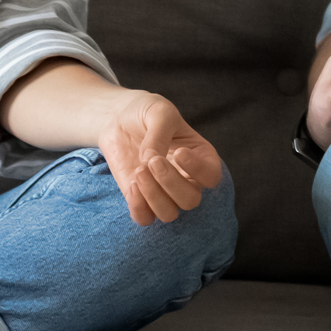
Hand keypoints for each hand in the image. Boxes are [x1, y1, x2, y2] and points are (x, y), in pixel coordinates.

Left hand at [97, 92, 225, 226]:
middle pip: (190, 200)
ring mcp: (163, 192)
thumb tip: (150, 162)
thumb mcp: (159, 112)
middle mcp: (186, 179)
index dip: (198, 170)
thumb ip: (159, 135)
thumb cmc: (148, 113)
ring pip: (169, 213)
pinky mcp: (141, 199)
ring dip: (153, 196)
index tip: (179, 152)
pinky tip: (132, 184)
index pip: (212, 176)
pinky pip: (145, 218)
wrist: (119, 117)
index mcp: (200, 157)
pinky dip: (139, 207)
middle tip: (153, 161)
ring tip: (139, 171)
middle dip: (170, 183)